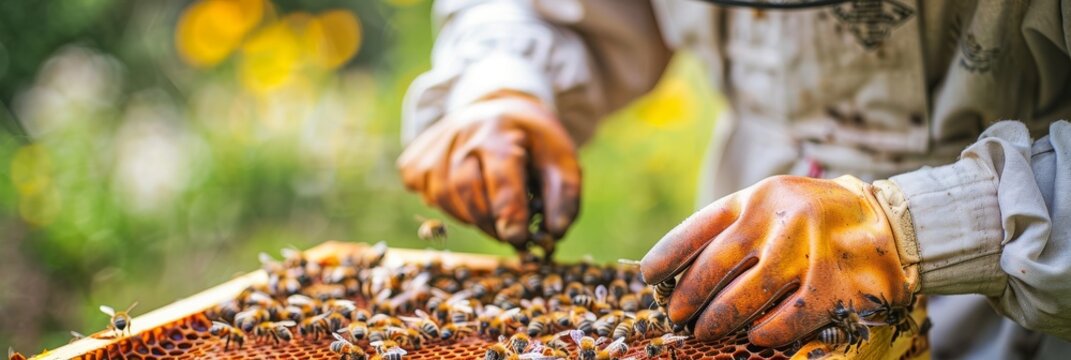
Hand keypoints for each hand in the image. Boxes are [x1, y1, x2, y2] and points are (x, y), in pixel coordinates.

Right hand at [397, 93, 580, 248]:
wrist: (498, 108)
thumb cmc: (532, 141)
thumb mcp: (561, 158)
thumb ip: (563, 196)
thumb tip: (555, 233)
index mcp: (501, 129)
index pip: (501, 175)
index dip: (509, 212)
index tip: (518, 239)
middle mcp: (462, 132)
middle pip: (465, 188)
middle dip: (489, 221)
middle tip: (508, 235)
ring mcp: (434, 145)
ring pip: (442, 195)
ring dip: (469, 217)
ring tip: (491, 217)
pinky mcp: (416, 159)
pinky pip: (425, 195)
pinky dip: (447, 207)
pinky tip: (466, 198)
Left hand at [640, 175, 915, 346]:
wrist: (889, 220)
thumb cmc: (815, 218)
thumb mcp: (771, 204)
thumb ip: (733, 229)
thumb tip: (681, 271)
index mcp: (756, 198)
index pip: (700, 227)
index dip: (669, 254)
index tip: (648, 277)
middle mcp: (778, 218)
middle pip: (718, 263)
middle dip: (690, 295)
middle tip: (676, 316)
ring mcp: (809, 248)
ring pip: (751, 291)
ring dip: (721, 317)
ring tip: (704, 331)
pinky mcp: (839, 279)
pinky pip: (796, 313)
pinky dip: (772, 329)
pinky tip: (755, 338)